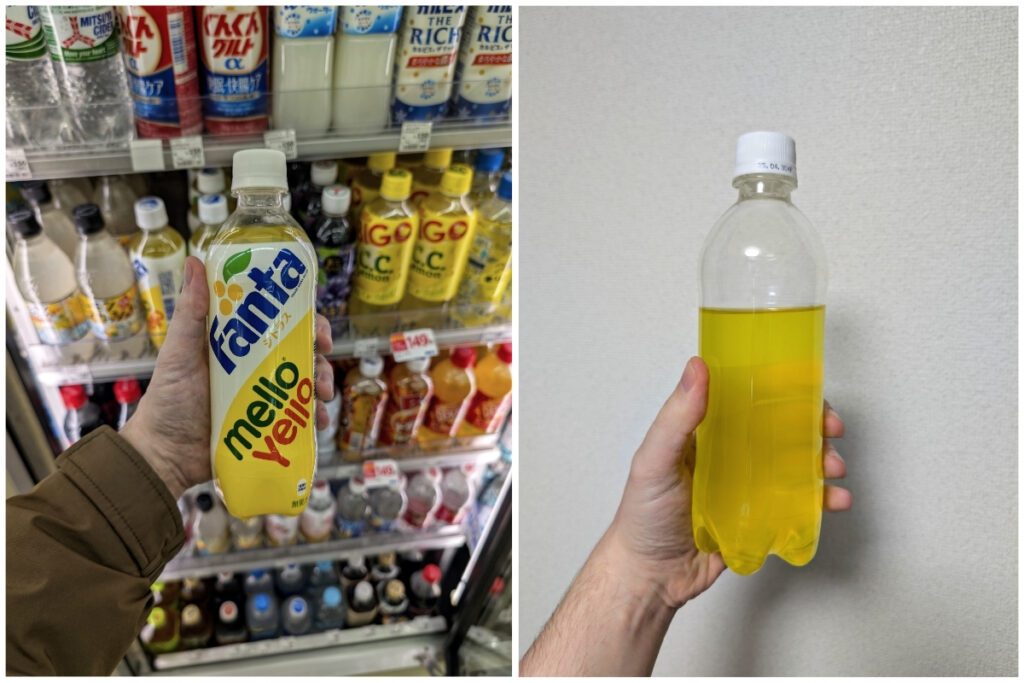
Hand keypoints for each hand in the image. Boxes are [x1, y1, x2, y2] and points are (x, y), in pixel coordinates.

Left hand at [121, 257, 334, 499]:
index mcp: (240, 344)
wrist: (166, 454)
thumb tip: (196, 261)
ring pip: (306, 383)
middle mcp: (257, 366)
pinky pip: (301, 418)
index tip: (316, 325)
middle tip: (324, 357)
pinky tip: (317, 422)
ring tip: (321, 396)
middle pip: (301, 351)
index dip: (304, 319)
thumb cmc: (169, 399)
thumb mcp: (179, 353)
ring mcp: (266, 396)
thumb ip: (191, 312)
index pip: (279, 321)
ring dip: (322, 384)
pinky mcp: (270, 425)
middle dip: (320, 353)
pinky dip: (314, 418)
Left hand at [601, 356, 850, 609]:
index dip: (782, 392)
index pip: (749, 401)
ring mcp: (749, 488)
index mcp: (706, 434)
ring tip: (833, 471)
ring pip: (797, 467)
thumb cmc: (643, 515)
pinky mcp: (762, 520)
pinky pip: (799, 505)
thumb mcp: (654, 460)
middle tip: (830, 433)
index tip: (807, 392)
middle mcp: (731, 456)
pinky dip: (822, 501)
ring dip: (824, 463)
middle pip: (782, 431)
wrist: (651, 576)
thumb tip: (697, 367)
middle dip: (814, 428)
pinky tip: (834, 502)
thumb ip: (677, 418)